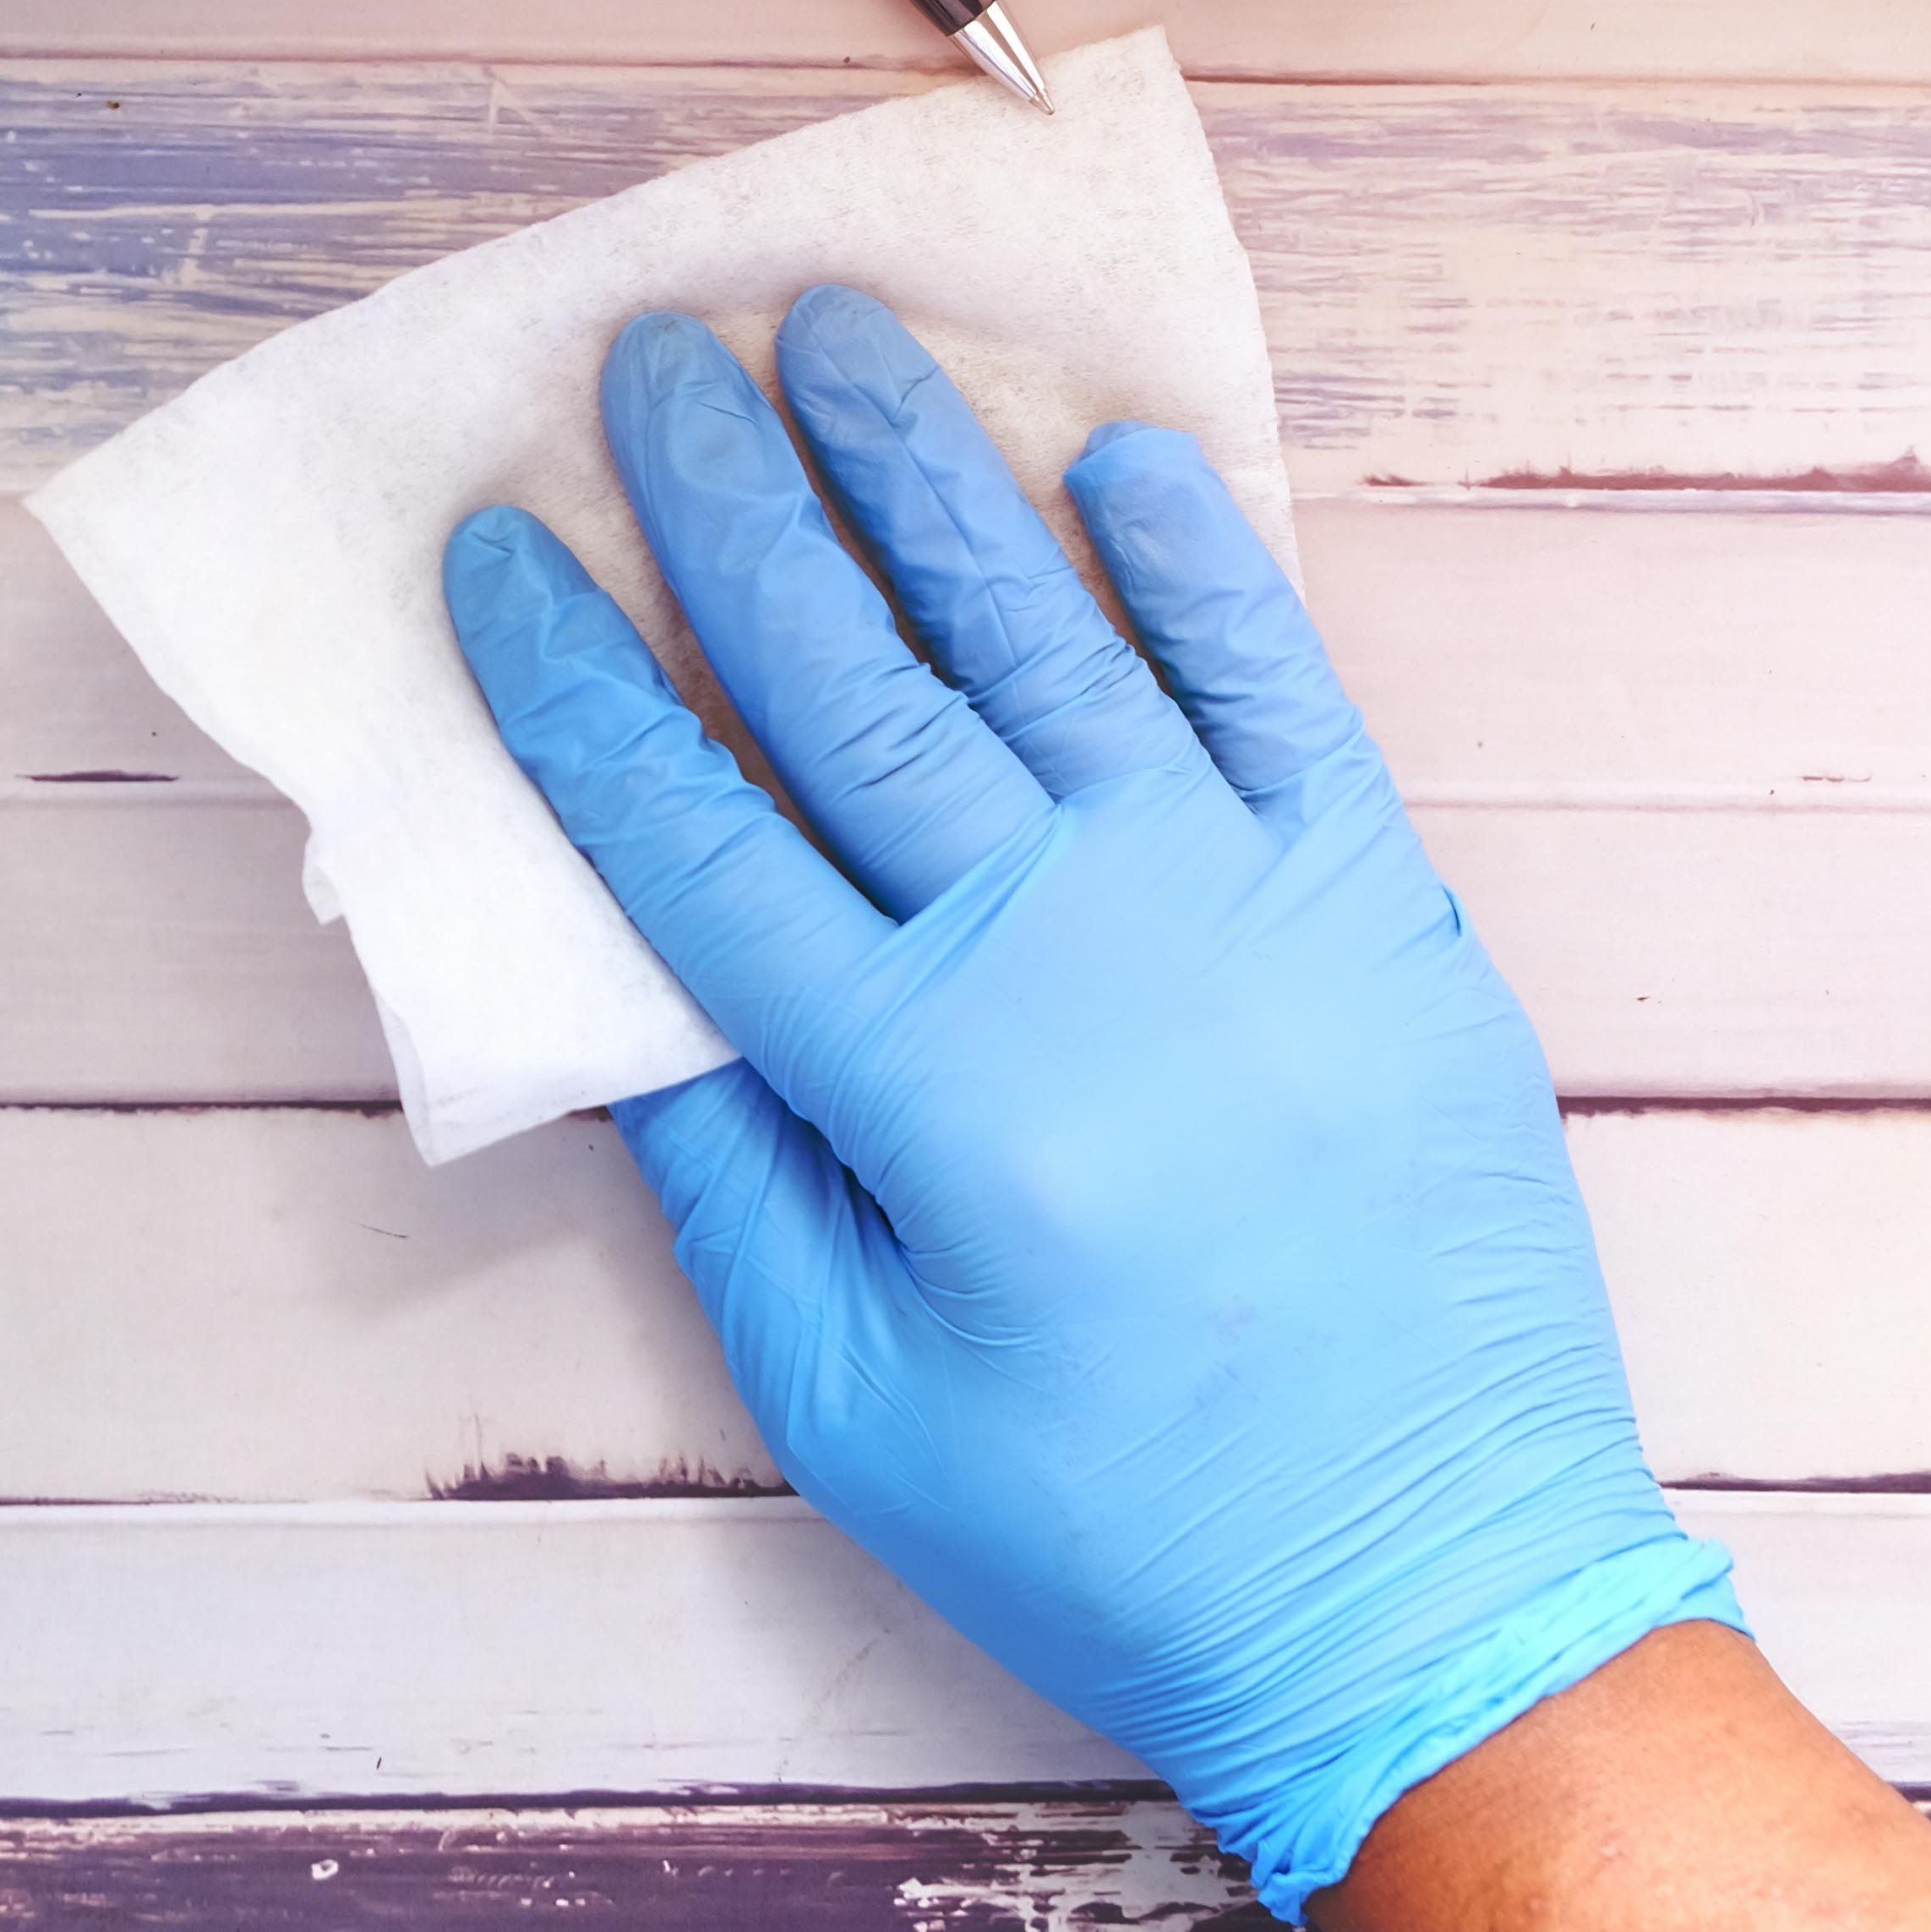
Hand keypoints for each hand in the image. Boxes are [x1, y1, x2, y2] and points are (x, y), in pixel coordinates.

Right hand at [437, 286, 1730, 1921]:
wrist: (1440, 1603)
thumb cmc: (1115, 1532)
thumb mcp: (847, 1389)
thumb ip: (720, 1168)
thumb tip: (599, 969)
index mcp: (915, 1083)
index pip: (685, 825)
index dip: (569, 677)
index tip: (491, 547)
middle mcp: (1067, 953)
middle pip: (846, 677)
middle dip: (727, 503)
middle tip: (648, 355)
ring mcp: (1240, 903)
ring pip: (1042, 634)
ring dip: (926, 469)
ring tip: (836, 327)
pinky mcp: (1381, 902)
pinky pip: (1274, 687)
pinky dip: (1194, 564)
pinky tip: (1114, 456)